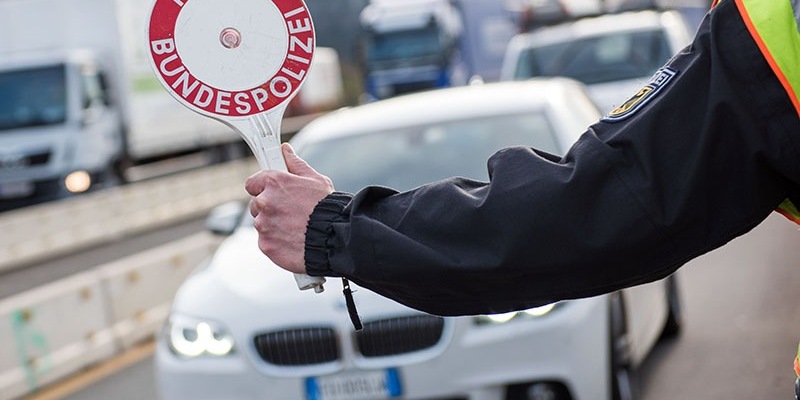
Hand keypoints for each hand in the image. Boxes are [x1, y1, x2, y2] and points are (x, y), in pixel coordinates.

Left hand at [245, 143, 333, 273]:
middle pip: (257, 205)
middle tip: (290, 212)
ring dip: (273, 225)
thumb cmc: (327, 208)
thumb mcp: (316, 180)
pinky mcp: (266, 245)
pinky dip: (276, 242)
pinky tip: (293, 239)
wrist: (334, 238)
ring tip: (295, 228)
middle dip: (270, 208)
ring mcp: (264, 225)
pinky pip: (266, 241)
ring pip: (262, 224)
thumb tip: (286, 151)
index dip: (262, 188)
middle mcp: (265, 202)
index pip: (252, 183)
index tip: (271, 192)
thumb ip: (296, 164)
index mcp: (274, 182)